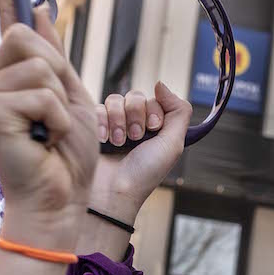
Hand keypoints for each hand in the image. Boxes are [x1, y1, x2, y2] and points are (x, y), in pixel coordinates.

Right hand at [0, 0, 98, 244]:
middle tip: (57, 111)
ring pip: (38, 64)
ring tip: (50, 131)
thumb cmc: (66, 158)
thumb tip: (39, 11)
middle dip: (57, 70)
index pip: (7, 18)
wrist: (59, 199)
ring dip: (61, 100)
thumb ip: (55, 58)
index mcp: (12, 73)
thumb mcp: (72, 97)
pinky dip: (57, 118)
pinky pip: (40, 93)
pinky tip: (45, 140)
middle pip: (27, 34)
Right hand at [90, 83, 190, 224]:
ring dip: (119, 121)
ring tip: (118, 143)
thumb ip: (179, 112)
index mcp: (155, 129)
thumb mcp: (173, 144)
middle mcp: (135, 125)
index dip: (154, 111)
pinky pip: (98, 108)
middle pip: (135, 97)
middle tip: (135, 139)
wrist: (113, 191)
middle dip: (136, 117)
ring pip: (116, 100)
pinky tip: (104, 141)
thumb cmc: (144, 174)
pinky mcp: (94, 126)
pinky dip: (102, 122)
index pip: (155, 100)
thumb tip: (162, 84)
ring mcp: (114, 125)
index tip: (153, 129)